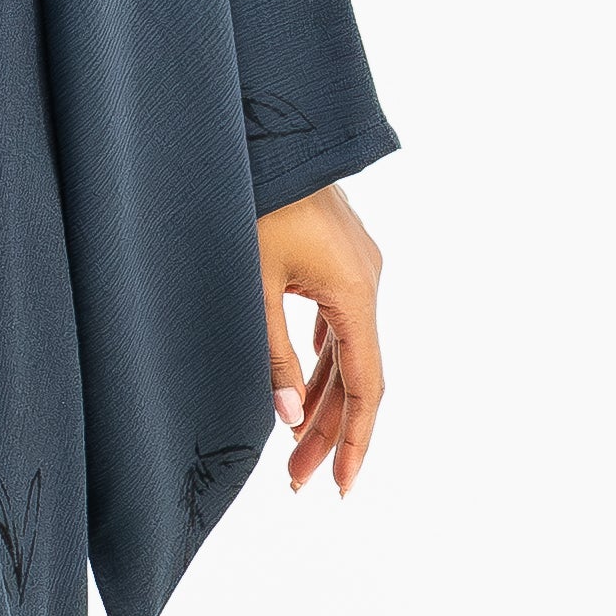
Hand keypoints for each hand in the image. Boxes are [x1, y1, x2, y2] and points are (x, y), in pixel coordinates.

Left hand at [258, 183, 384, 495]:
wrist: (256, 128)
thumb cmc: (248, 200)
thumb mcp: (252, 283)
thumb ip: (272, 355)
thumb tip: (291, 421)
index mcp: (356, 289)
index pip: (367, 384)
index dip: (356, 440)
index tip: (342, 487)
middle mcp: (368, 278)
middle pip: (357, 373)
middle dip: (329, 431)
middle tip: (298, 482)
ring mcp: (356, 264)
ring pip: (347, 348)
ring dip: (324, 398)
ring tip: (295, 450)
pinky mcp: (338, 254)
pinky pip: (338, 320)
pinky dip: (322, 360)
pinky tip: (305, 388)